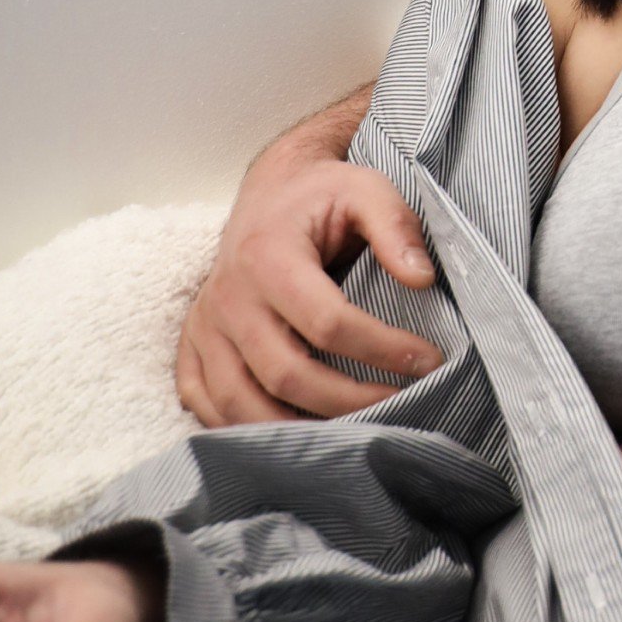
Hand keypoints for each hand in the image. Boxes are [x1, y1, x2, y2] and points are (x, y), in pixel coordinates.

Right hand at [177, 114, 443, 427]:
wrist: (271, 191)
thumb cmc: (321, 196)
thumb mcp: (365, 189)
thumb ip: (396, 227)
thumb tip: (422, 279)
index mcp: (267, 256)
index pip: (327, 323)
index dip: (382, 349)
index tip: (428, 361)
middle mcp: (227, 297)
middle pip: (285, 374)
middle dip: (350, 401)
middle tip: (401, 402)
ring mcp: (204, 326)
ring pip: (240, 402)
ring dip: (299, 429)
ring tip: (355, 429)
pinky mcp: (193, 345)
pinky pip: (202, 403)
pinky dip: (242, 428)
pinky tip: (292, 432)